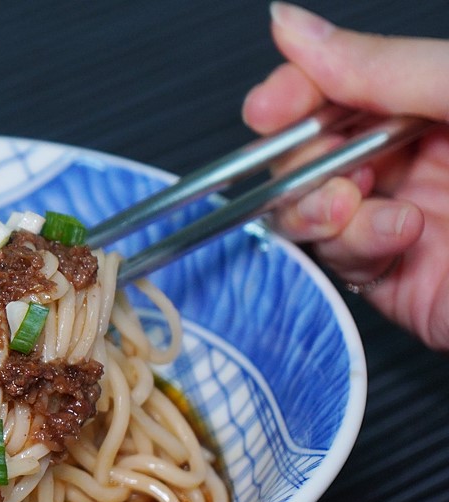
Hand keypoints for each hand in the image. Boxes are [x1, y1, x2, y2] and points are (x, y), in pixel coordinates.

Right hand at [242, 2, 448, 350]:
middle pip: (314, 147)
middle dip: (301, 157)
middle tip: (323, 167)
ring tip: (350, 204)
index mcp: (440, 100)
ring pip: (310, 206)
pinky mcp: (397, 276)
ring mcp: (403, 216)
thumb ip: (383, 66)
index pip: (343, 83)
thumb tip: (294, 26)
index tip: (270, 107)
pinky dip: (355, 245)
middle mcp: (419, 156)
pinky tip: (399, 237)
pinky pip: (340, 257)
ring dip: (317, 206)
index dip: (297, 91)